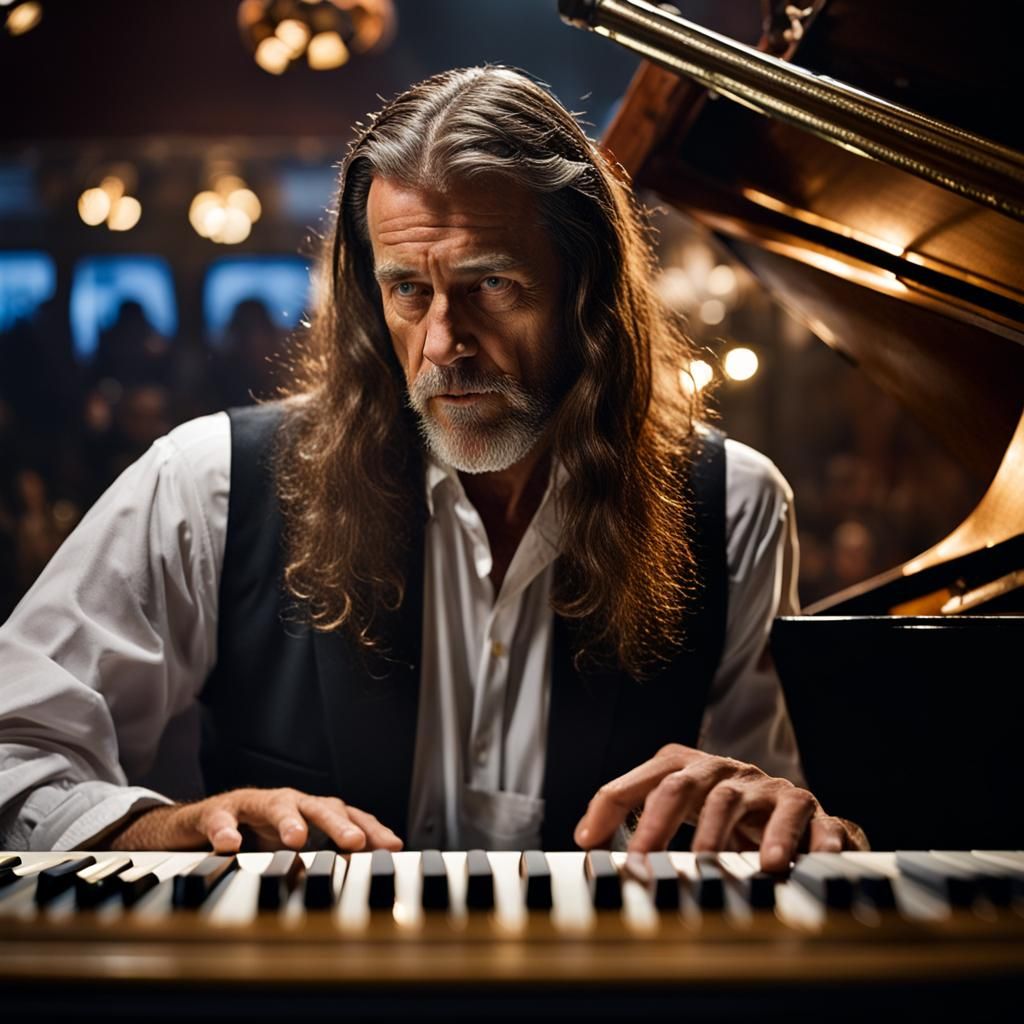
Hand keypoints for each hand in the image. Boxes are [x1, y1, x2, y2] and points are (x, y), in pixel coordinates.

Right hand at [107, 787, 403, 853]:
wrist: (195, 827)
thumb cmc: (253, 835)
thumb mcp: (291, 851)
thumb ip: (322, 859)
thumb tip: (363, 883)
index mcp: (309, 812)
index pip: (348, 815)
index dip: (371, 828)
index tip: (393, 846)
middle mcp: (287, 803)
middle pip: (319, 805)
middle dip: (339, 823)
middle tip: (355, 841)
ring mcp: (252, 804)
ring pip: (275, 805)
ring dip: (289, 819)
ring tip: (298, 838)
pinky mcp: (216, 812)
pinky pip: (221, 818)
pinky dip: (226, 829)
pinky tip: (230, 845)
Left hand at [574, 743, 866, 872]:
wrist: (797, 814)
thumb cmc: (728, 814)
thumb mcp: (684, 810)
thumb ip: (637, 819)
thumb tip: (584, 841)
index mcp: (693, 767)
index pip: (648, 777)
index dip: (614, 803)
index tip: (589, 844)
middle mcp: (726, 771)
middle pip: (686, 785)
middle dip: (659, 824)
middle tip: (642, 862)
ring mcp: (766, 787)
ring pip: (738, 800)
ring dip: (722, 833)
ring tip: (709, 864)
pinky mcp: (807, 809)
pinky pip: (805, 820)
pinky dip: (798, 841)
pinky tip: (787, 865)